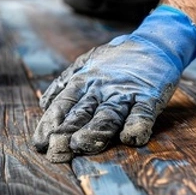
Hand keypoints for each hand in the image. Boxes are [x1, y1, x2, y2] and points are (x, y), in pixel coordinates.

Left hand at [33, 5, 195, 162]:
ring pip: (108, 115)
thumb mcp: (88, 62)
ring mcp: (126, 92)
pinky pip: (143, 112)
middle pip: (82, 113)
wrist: (156, 43)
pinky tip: (130, 138)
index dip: (50, 123)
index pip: (63, 105)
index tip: (39, 143)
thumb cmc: (118, 58)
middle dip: (67, 133)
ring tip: (81, 145)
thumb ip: (65, 81)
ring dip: (94, 131)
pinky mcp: (150, 96)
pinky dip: (137, 124)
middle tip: (54, 151)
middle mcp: (102, 88)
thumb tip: (44, 103)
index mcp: (85, 81)